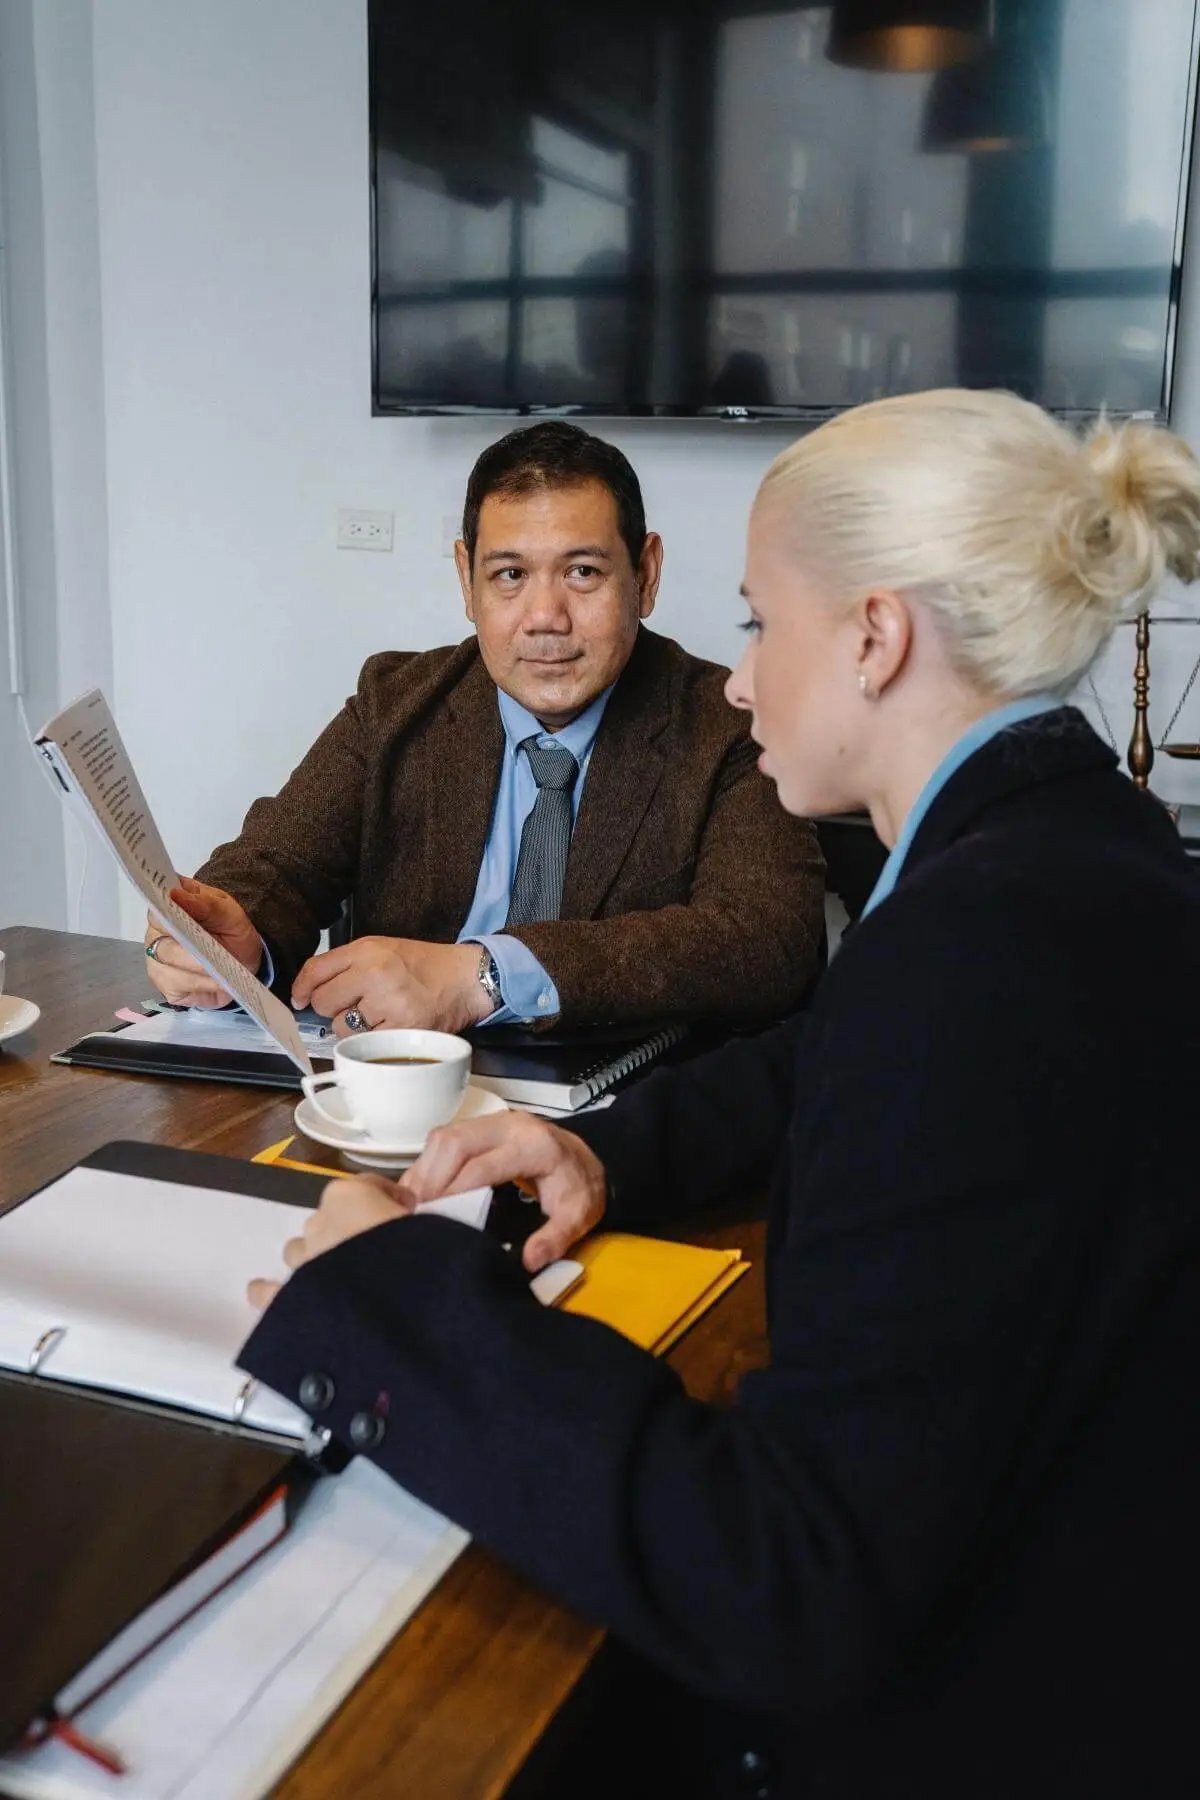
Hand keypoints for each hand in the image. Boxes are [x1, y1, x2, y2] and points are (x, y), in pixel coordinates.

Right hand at [144, 877, 263, 1007]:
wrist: (243, 956)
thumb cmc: (230, 928)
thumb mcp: (227, 910)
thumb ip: (205, 903)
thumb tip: (175, 894)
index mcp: (165, 910)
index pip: (157, 914)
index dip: (170, 921)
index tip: (188, 926)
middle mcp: (155, 937)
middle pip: (164, 949)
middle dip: (192, 955)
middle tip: (216, 957)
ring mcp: (158, 964)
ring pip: (172, 973)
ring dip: (202, 974)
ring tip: (225, 972)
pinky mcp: (168, 987)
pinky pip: (182, 990)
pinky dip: (204, 988)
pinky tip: (218, 983)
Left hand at [247, 1174, 408, 1309]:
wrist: (394, 1303)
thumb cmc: (419, 1258)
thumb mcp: (432, 1227)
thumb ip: (418, 1221)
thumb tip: (418, 1228)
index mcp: (350, 1195)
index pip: (368, 1187)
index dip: (389, 1201)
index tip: (406, 1214)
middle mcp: (319, 1221)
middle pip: (331, 1220)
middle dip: (350, 1232)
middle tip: (377, 1254)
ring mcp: (302, 1259)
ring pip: (300, 1251)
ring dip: (316, 1259)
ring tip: (339, 1278)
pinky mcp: (287, 1296)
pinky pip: (268, 1290)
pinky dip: (269, 1291)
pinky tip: (271, 1294)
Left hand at [290, 937, 491, 1035]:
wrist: (464, 979)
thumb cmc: (423, 965)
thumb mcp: (381, 948)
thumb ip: (345, 964)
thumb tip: (307, 990)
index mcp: (367, 950)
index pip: (315, 970)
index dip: (302, 988)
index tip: (299, 998)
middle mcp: (374, 973)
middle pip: (323, 1002)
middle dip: (333, 1007)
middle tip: (355, 1003)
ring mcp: (387, 1003)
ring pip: (341, 1026)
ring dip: (353, 1025)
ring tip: (378, 1013)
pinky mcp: (400, 1028)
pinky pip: (364, 1041)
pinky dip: (371, 1038)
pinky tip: (388, 1025)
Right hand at [404, 1111, 606, 1271]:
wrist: (586, 1160)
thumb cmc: (577, 1187)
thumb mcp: (577, 1216)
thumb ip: (555, 1238)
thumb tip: (529, 1260)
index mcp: (534, 1146)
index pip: (481, 1166)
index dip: (453, 1192)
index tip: (435, 1218)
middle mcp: (510, 1125)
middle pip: (455, 1142)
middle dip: (431, 1178)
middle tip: (416, 1213)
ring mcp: (494, 1121)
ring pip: (446, 1136)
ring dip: (425, 1169)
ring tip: (413, 1204)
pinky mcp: (482, 1125)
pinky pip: (446, 1137)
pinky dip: (429, 1162)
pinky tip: (421, 1189)